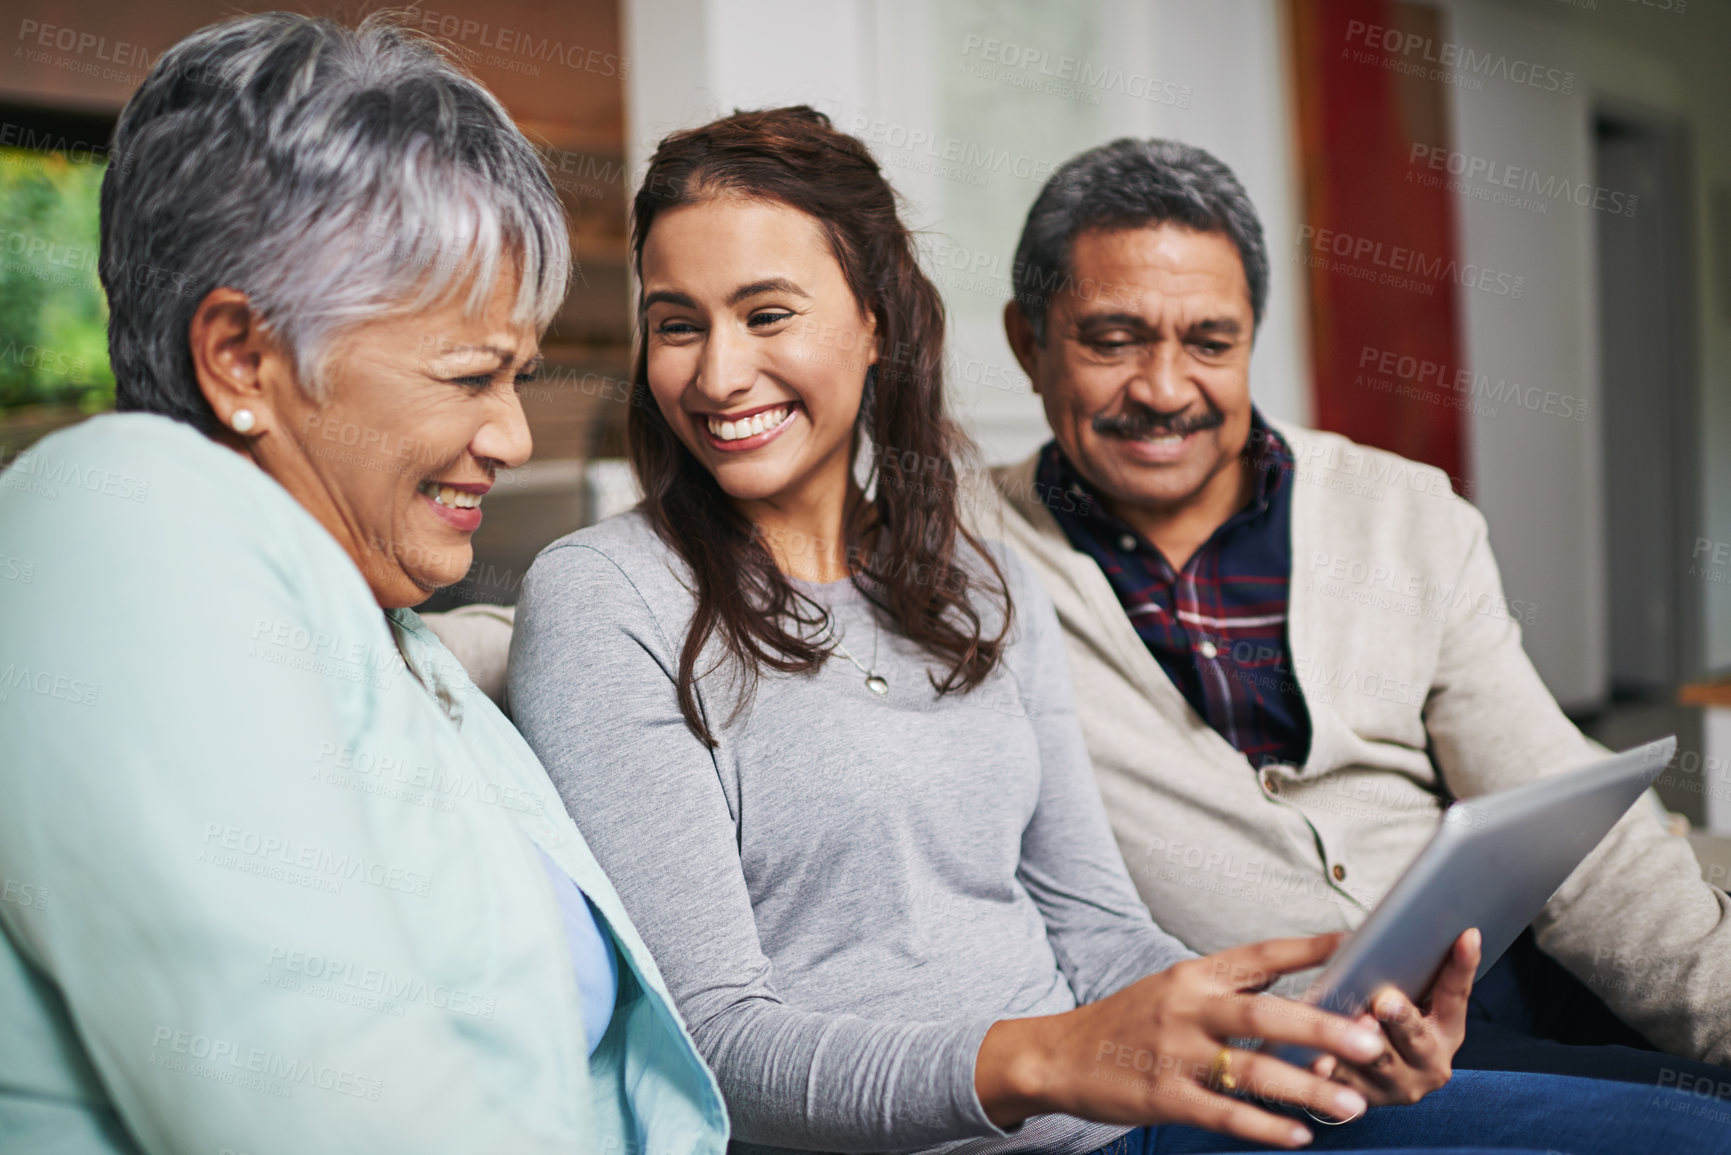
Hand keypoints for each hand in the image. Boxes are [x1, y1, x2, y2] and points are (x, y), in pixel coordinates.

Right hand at [975, 935, 1388, 1150]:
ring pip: (1250, 1072)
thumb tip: (1300, 984)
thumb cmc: (1129, 1021)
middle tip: (1369, 1039)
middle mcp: (1185, 1009)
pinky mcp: (1162, 1097)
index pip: (1259, 956)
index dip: (1309, 950)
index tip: (1358, 944)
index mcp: (1193, 975)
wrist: (1060, 1055)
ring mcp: (1173, 1055)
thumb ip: (1230, 988)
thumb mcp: (1174, 988)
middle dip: (1319, 1028)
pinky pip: (1222, 1113)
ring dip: (1305, 1088)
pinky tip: (1298, 1136)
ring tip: (1353, 1103)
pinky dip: (1263, 1126)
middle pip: (1262, 1016)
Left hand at [1311, 928, 1480, 1107]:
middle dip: (1402, 1018)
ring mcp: (1398, 1085)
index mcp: (1448, 1032)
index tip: (1465, 936)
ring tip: (1354, 1023)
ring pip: (1379, 1062)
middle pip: (1417, 1038)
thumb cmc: (1396, 1023)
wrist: (1378, 1076)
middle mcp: (1430, 1064)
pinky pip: (1344, 1083)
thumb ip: (1418, 973)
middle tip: (1386, 999)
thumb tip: (1424, 926)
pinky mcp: (1365, 1098)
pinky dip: (1332, 1070)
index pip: (1457, 995)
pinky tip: (1319, 1059)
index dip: (1461, 966)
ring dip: (1365, 1043)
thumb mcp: (1417, 999)